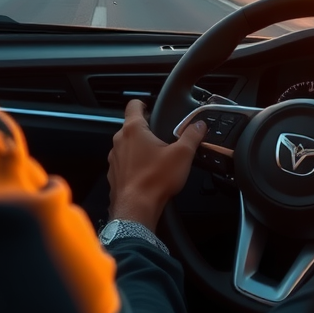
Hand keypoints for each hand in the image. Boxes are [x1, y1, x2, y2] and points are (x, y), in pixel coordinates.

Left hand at [107, 99, 207, 231]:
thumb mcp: (182, 154)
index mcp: (134, 129)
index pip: (133, 104)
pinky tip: (147, 174)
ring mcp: (114, 158)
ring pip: (127, 146)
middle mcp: (120, 140)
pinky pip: (124, 163)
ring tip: (156, 158)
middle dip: (146, 130)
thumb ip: (192, 136)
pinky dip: (134, 165)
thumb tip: (199, 125)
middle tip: (162, 138)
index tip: (150, 107)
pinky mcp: (113, 174)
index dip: (143, 103)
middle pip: (131, 126)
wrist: (136, 209)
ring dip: (139, 149)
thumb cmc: (155, 180)